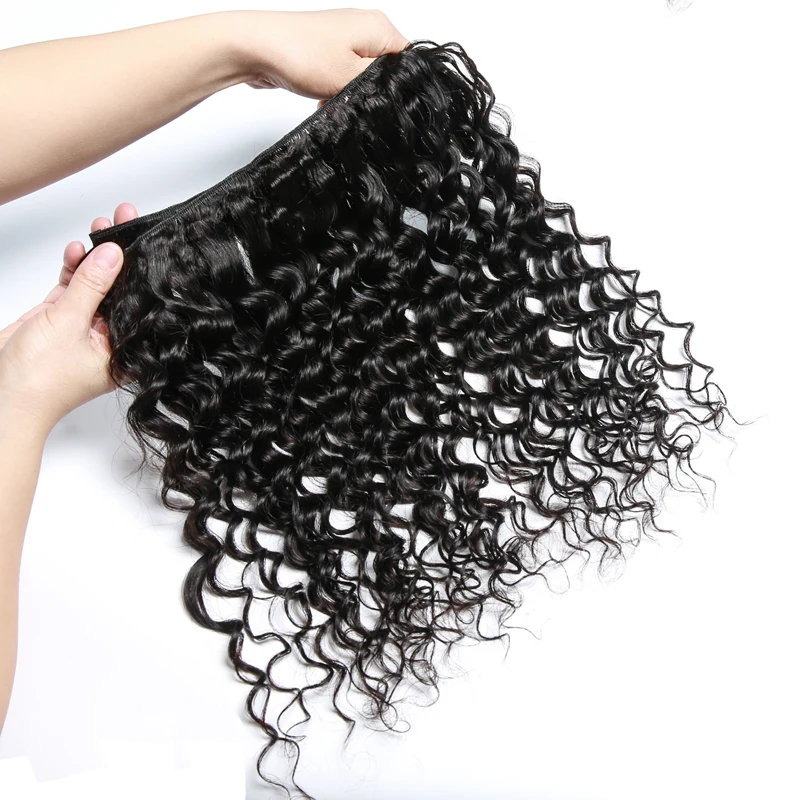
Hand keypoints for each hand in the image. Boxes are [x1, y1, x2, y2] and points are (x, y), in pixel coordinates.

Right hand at [0, 202, 138, 434]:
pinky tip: (78, 250)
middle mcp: (109, 339)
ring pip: (95, 285)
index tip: (147, 238)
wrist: (2, 397)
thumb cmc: (40, 381)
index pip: (139, 302)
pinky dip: (73, 269)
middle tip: (124, 220)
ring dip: (94, 258)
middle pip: (119, 290)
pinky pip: (72, 289)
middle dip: (119, 256)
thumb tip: (114, 254)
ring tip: (101, 227)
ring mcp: (84, 329)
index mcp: (125, 350)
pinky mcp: (60, 321)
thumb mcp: (69, 324)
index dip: (142, 269)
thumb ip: (91, 286)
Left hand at [239, 9, 408, 99]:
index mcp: (378, 27)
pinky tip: (324, 100)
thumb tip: (397, 93)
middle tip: (354, 103)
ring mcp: (343, 39)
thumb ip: (381, 87)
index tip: (385, 101)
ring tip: (334, 100)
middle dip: (370, 93)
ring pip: (361, 79)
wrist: (256, 48)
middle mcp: (363, 28)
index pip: (408, 62)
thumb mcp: (352, 79)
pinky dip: (336, 92)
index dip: (400, 86)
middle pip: (384, 72)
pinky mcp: (326, 52)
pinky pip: (342, 78)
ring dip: (350, 96)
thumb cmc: (299, 53)